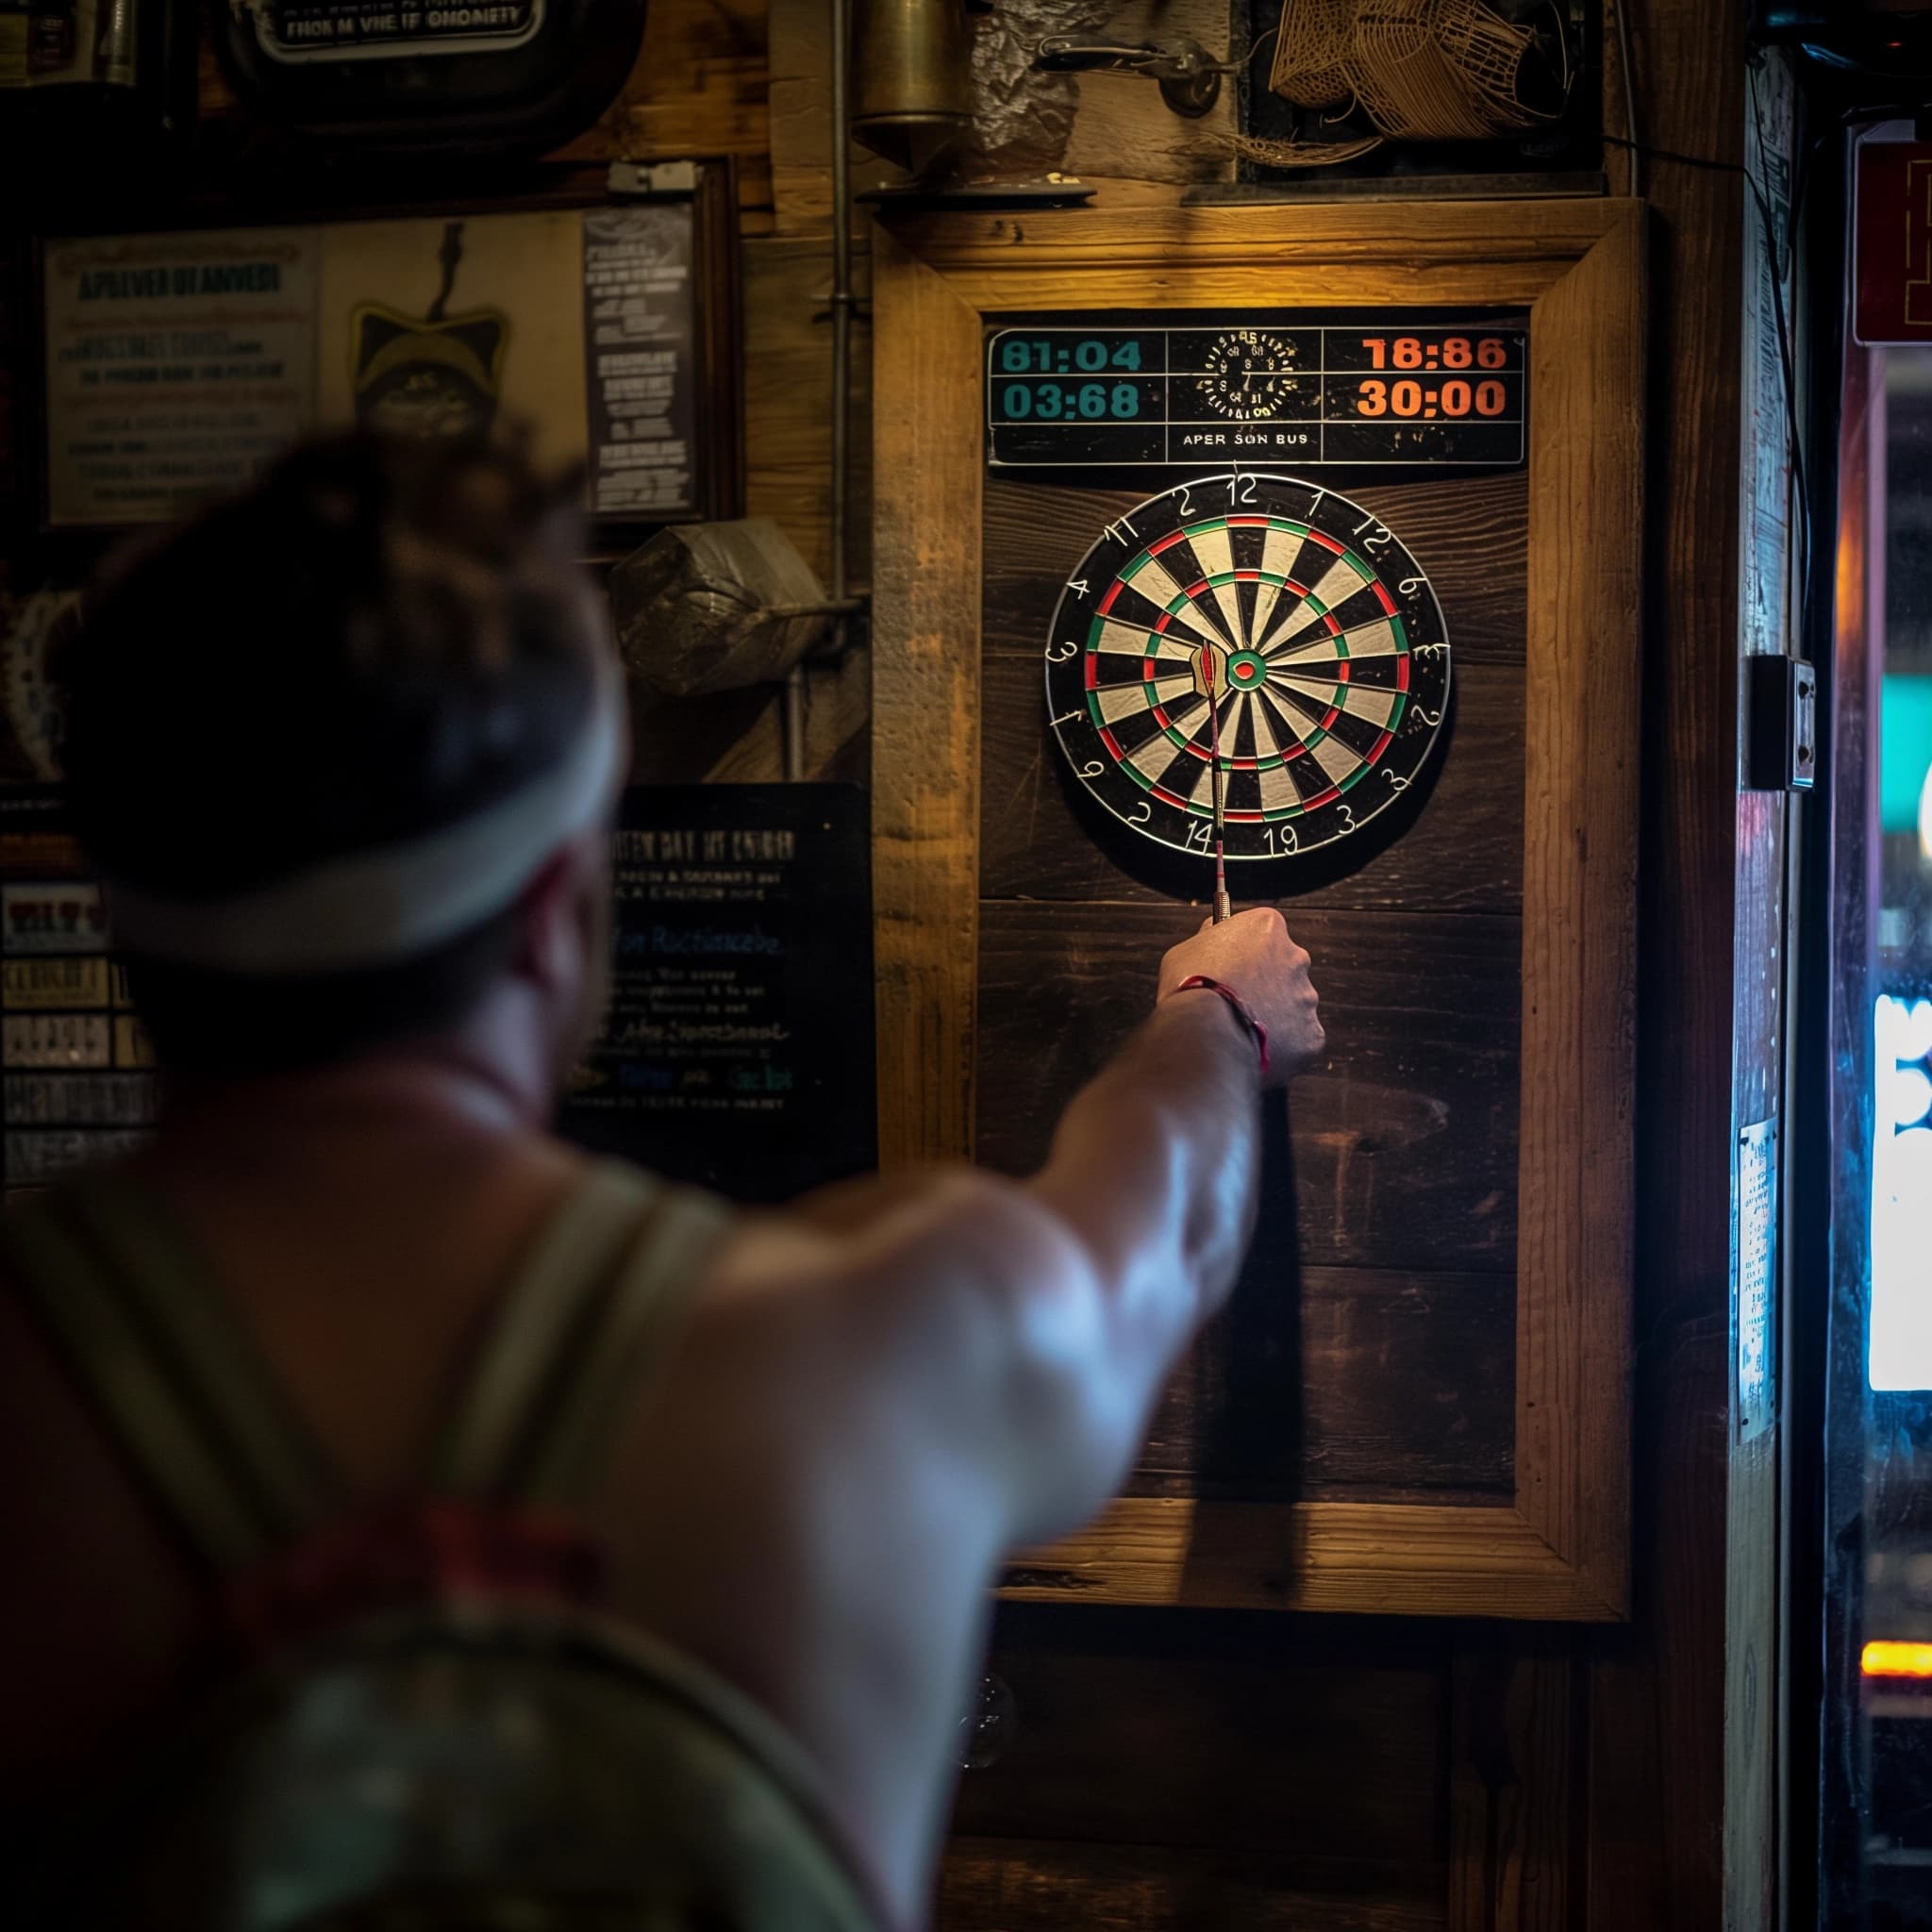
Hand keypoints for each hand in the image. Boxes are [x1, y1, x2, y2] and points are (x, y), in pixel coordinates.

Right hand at [1157, 907, 1325, 1086]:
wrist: (1206, 1034)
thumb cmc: (1190, 988)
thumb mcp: (1187, 949)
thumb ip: (1209, 938)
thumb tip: (1214, 931)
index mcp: (1268, 927)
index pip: (1263, 932)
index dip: (1244, 951)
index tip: (1230, 964)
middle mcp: (1296, 957)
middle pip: (1283, 967)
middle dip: (1264, 982)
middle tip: (1236, 1000)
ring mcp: (1306, 997)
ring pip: (1291, 1005)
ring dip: (1272, 1014)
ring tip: (1240, 1029)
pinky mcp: (1311, 1033)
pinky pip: (1298, 1038)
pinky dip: (1281, 1044)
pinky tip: (1255, 1046)